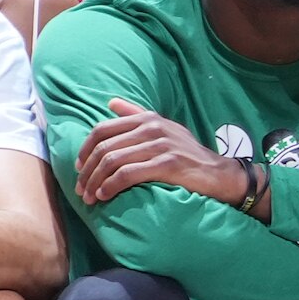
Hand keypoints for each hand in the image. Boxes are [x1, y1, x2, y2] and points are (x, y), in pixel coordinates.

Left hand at [68, 98, 259, 212]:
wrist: (219, 174)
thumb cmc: (188, 154)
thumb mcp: (164, 129)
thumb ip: (136, 115)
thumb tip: (111, 102)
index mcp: (148, 118)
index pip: (102, 129)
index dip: (84, 150)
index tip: (79, 168)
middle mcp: (152, 128)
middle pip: (104, 148)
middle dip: (86, 171)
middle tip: (80, 190)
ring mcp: (160, 145)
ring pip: (112, 161)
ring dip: (95, 182)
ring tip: (90, 197)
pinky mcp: (167, 164)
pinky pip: (128, 174)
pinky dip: (111, 186)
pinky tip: (105, 195)